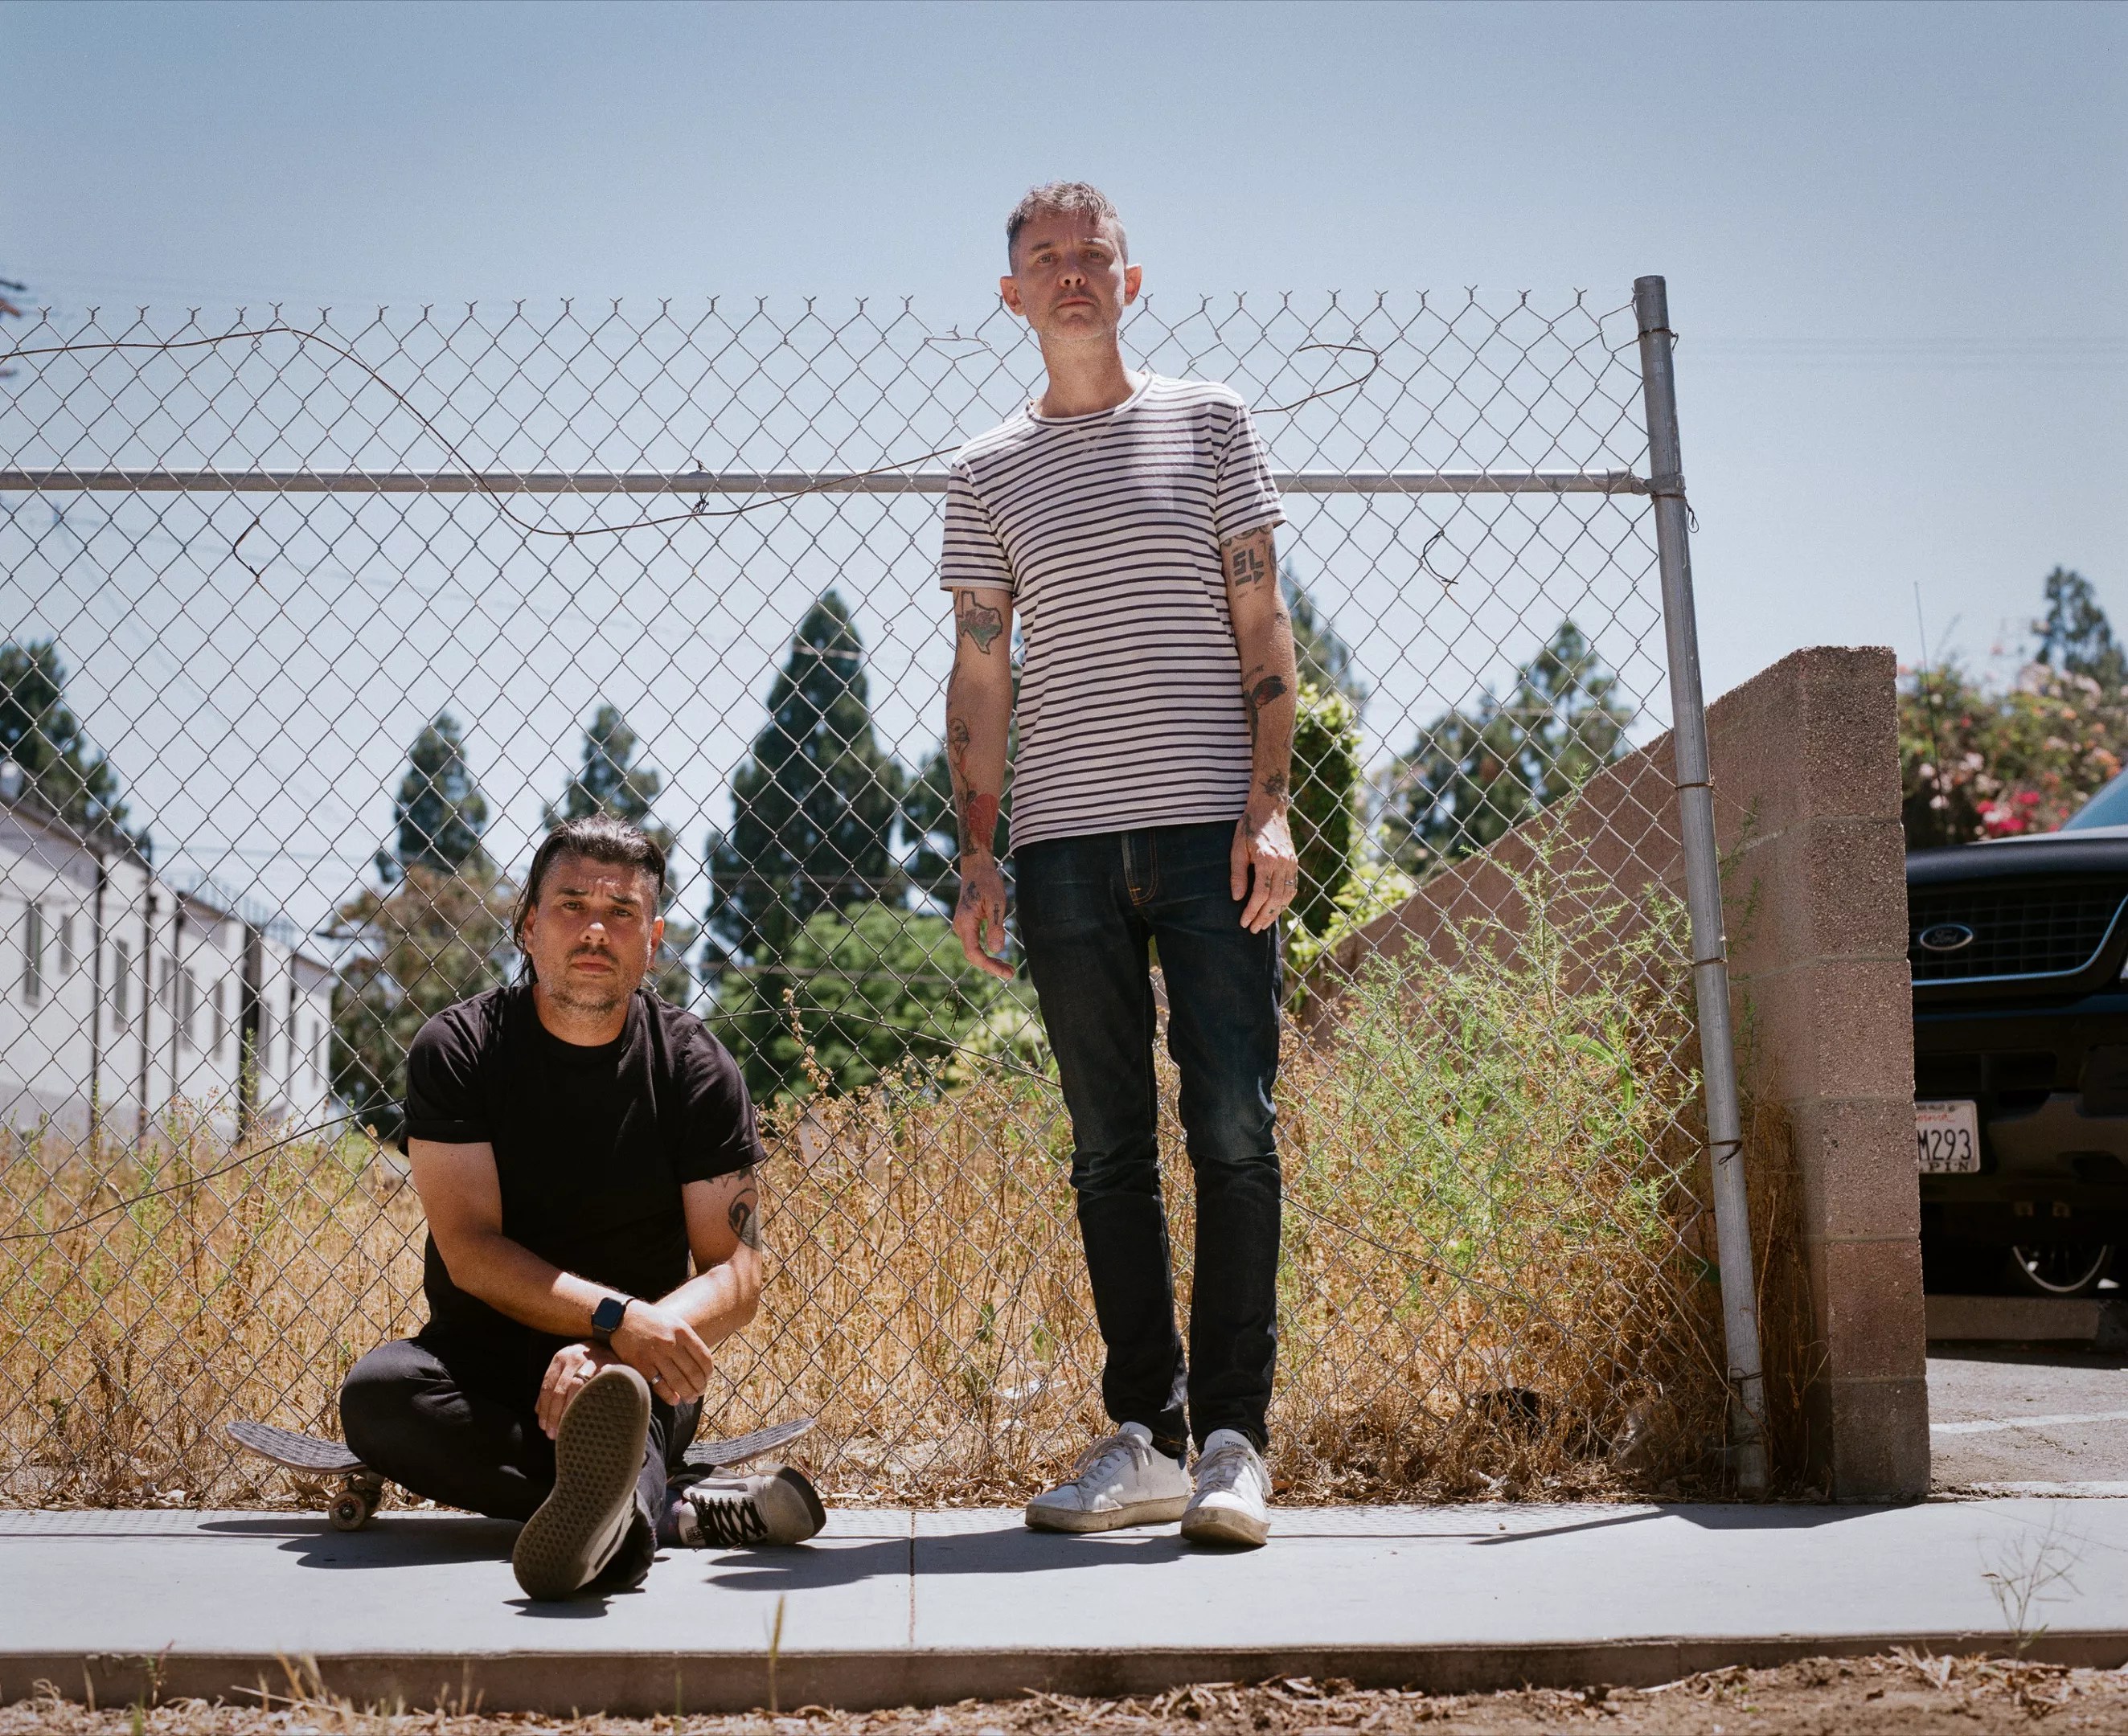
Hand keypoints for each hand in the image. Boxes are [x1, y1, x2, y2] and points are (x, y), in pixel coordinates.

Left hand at [537, 1341, 617, 1438]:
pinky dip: (594, 1399)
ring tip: (568, 1426)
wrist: (610, 1342)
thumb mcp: (565, 1367)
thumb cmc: (583, 1361)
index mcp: (561, 1358)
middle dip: (555, 1414)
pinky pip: (599, 1384)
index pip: (548, 1387)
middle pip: (560, 1390)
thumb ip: (552, 1385)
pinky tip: (590, 1412)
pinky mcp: (611, 1364)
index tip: (544, 1427)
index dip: (545, 1409)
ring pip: (577, 1387)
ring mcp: (593, 1360)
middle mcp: (575, 1357)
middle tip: (553, 1433)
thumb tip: (539, 1411)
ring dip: (571, 1409)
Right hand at [610, 1297, 714, 1403]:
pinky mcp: (641, 1365)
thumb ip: (687, 1340)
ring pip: (678, 1382)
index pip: (704, 1357)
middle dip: (699, 1386)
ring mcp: (655, 1354)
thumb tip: (701, 1363)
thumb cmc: (650, 1321)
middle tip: (700, 1393)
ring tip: (690, 1399)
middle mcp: (671, 1343)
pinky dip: (669, 1396)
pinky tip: (675, 1400)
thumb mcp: (673, 1322)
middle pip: (693, 1372)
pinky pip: (659, 1386)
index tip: (707, 1379)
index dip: (708, 1372)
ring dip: (688, 1394)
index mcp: (682, 1331)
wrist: (621, 1317)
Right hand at [953, 856, 1013, 980]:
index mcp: (965, 922)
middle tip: (1011, 974)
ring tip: (1007, 968)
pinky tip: (998, 956)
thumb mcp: (996, 903)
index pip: (974, 953)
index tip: (1005, 973)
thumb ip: (995, 927)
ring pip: (974, 950)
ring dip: (989, 961)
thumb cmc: (987, 882)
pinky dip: (986, 952)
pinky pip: (975, 943)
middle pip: (973, 955)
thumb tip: (997, 950)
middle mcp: (960, 927)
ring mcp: (962, 926)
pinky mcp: (967, 924)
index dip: (989, 965)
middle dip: (991, 966)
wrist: (976, 868)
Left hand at [1231, 806, 1299, 932]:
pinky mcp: (1295, 863)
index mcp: (1267, 859)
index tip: (1243, 922)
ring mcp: (1292, 863)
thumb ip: (1238, 874)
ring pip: (1287, 896)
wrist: (1269, 808)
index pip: (1261, 894)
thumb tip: (1237, 898)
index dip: (1252, 911)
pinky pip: (1292, 888)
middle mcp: (1283, 863)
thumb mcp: (1237, 848)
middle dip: (1264, 917)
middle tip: (1253, 929)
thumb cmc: (1249, 827)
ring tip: (1263, 924)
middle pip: (1275, 899)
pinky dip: (1284, 902)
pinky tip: (1275, 909)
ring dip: (1275, 913)